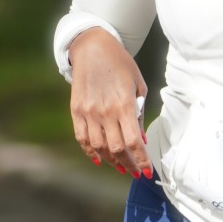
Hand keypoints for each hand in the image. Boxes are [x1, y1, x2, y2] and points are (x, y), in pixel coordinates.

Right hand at [68, 28, 153, 176]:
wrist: (93, 49)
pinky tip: (99, 159)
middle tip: (136, 173)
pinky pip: (82, 138)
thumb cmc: (121, 66)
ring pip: (99, 147)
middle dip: (129, 165)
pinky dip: (90, 152)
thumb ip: (139, 114)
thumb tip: (140, 140)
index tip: (147, 171)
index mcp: (124, 105)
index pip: (134, 142)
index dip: (141, 160)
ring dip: (111, 162)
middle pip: (117, 149)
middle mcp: (105, 112)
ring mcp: (88, 112)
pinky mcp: (76, 110)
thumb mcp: (138, 86)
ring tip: (121, 167)